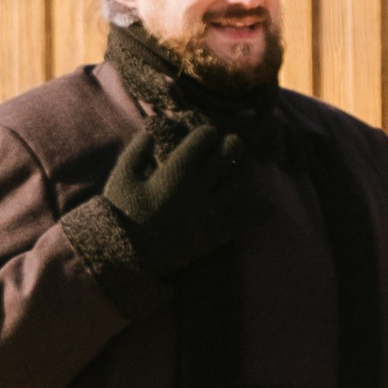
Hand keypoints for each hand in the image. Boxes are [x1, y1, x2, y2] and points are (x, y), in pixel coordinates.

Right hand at [100, 114, 255, 277]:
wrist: (123, 256)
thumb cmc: (119, 214)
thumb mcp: (121, 177)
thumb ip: (137, 151)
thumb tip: (152, 130)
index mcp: (174, 172)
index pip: (201, 141)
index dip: (207, 133)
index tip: (208, 133)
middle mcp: (197, 188)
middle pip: (227, 157)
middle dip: (233, 145)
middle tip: (234, 143)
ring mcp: (208, 213)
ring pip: (240, 184)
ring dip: (247, 173)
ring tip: (248, 169)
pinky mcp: (213, 235)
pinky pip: (242, 221)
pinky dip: (257, 213)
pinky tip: (268, 207)